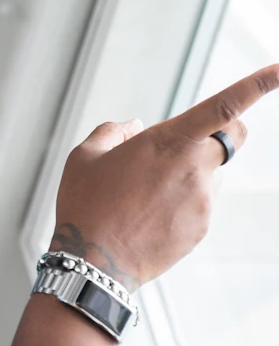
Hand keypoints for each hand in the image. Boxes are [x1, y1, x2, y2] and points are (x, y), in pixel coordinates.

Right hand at [53, 65, 278, 288]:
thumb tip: (134, 126)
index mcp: (168, 141)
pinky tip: (148, 217)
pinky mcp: (202, 225)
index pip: (225, 105)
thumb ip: (112, 132)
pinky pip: (201, 204)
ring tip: (146, 196)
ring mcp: (202, 199)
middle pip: (232, 136)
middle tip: (185, 145)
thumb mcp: (84, 157)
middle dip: (217, 132)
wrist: (92, 262)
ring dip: (190, 173)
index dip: (260, 83)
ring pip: (212, 172)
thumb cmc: (85, 206)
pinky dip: (181, 204)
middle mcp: (194, 167)